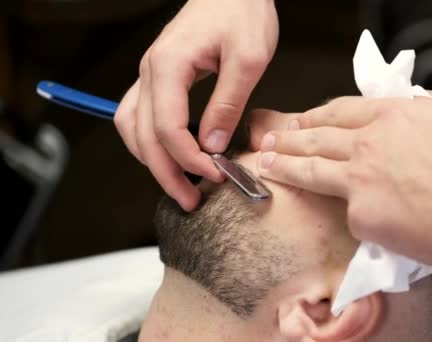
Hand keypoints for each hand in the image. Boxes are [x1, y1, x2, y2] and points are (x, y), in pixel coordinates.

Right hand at [114, 0, 278, 210]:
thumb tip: (212, 144)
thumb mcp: (248, 59)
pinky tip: (172, 154)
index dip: (188, 159)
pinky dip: (150, 140)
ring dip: (151, 159)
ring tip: (179, 183)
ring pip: (131, 126)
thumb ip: (228, 103)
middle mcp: (151, 70)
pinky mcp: (159, 76)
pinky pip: (139, 114)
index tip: (215, 175)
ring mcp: (150, 73)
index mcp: (170, 65)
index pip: (166, 126)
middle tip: (189, 201)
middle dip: (164, 172)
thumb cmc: (242, 12)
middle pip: (142, 134)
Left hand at [252, 97, 431, 266]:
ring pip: (311, 169)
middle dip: (290, 137)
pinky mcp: (359, 214)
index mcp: (393, 116)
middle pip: (318, 137)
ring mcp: (359, 179)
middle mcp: (368, 143)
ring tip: (264, 162)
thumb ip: (429, 112)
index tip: (306, 119)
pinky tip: (350, 218)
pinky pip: (352, 213)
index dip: (320, 114)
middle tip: (271, 139)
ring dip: (283, 164)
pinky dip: (354, 215)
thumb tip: (416, 109)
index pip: (343, 110)